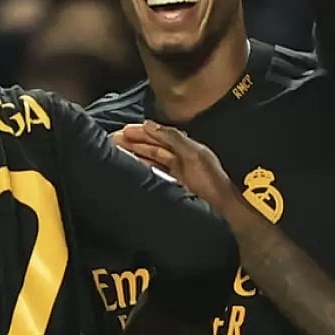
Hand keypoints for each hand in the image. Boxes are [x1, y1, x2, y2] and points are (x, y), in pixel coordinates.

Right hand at [113, 122, 235, 208]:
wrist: (220, 209)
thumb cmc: (210, 182)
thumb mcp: (193, 154)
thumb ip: (173, 138)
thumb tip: (150, 125)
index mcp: (187, 148)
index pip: (160, 135)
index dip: (142, 132)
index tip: (124, 130)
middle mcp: (181, 158)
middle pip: (153, 147)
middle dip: (134, 141)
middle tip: (113, 139)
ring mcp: (176, 173)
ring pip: (151, 160)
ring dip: (134, 154)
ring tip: (116, 151)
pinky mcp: (172, 187)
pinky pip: (153, 173)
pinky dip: (141, 168)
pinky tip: (130, 167)